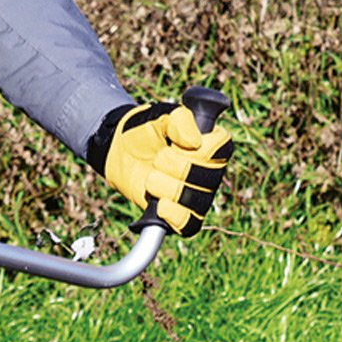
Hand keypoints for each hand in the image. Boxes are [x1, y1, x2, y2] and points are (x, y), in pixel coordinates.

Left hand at [88, 99, 233, 235]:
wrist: (119, 151)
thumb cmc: (144, 130)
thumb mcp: (159, 116)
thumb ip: (179, 120)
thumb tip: (195, 142)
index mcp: (212, 144)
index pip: (222, 149)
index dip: (199, 150)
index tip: (176, 144)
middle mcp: (210, 172)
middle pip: (209, 179)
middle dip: (177, 168)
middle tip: (157, 159)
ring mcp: (197, 195)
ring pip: (198, 202)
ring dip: (170, 190)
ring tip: (151, 179)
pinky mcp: (180, 214)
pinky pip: (190, 225)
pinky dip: (175, 218)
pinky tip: (160, 206)